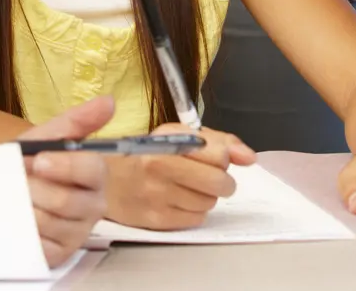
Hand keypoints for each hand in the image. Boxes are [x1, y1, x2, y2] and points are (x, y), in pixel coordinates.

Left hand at [18, 98, 111, 266]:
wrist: (0, 186)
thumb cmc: (29, 162)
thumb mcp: (47, 137)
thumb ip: (77, 121)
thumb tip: (109, 101)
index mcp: (95, 175)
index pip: (93, 169)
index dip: (66, 165)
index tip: (39, 161)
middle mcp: (94, 205)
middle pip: (68, 200)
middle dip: (35, 189)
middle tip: (21, 182)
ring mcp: (78, 233)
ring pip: (50, 222)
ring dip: (25, 208)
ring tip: (18, 199)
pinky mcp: (60, 254)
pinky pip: (42, 246)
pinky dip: (25, 232)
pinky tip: (21, 222)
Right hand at [104, 125, 255, 230]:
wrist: (106, 179)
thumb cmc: (146, 154)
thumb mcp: (178, 134)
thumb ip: (219, 141)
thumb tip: (249, 157)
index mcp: (167, 142)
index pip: (219, 155)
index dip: (223, 158)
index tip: (214, 158)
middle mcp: (160, 170)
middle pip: (219, 184)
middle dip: (222, 181)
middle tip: (209, 177)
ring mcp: (157, 198)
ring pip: (209, 204)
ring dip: (206, 196)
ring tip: (187, 187)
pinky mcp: (156, 221)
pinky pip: (195, 219)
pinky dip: (193, 211)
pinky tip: (178, 200)